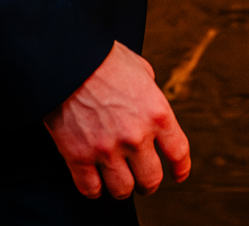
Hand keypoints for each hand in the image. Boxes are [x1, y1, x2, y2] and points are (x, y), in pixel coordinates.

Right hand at [44, 42, 190, 198]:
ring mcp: (107, 149)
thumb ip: (150, 93)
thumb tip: (150, 103)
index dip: (181, 169)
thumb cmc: (103, 59)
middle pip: (151, 180)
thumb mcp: (140, 70)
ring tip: (118, 180)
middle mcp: (136, 136)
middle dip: (148, 183)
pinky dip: (94, 188)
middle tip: (142, 179)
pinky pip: (91, 188)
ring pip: (122, 190)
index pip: (178, 153)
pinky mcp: (78, 156)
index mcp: (157, 113)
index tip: (178, 175)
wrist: (68, 60)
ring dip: (122, 188)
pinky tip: (94, 180)